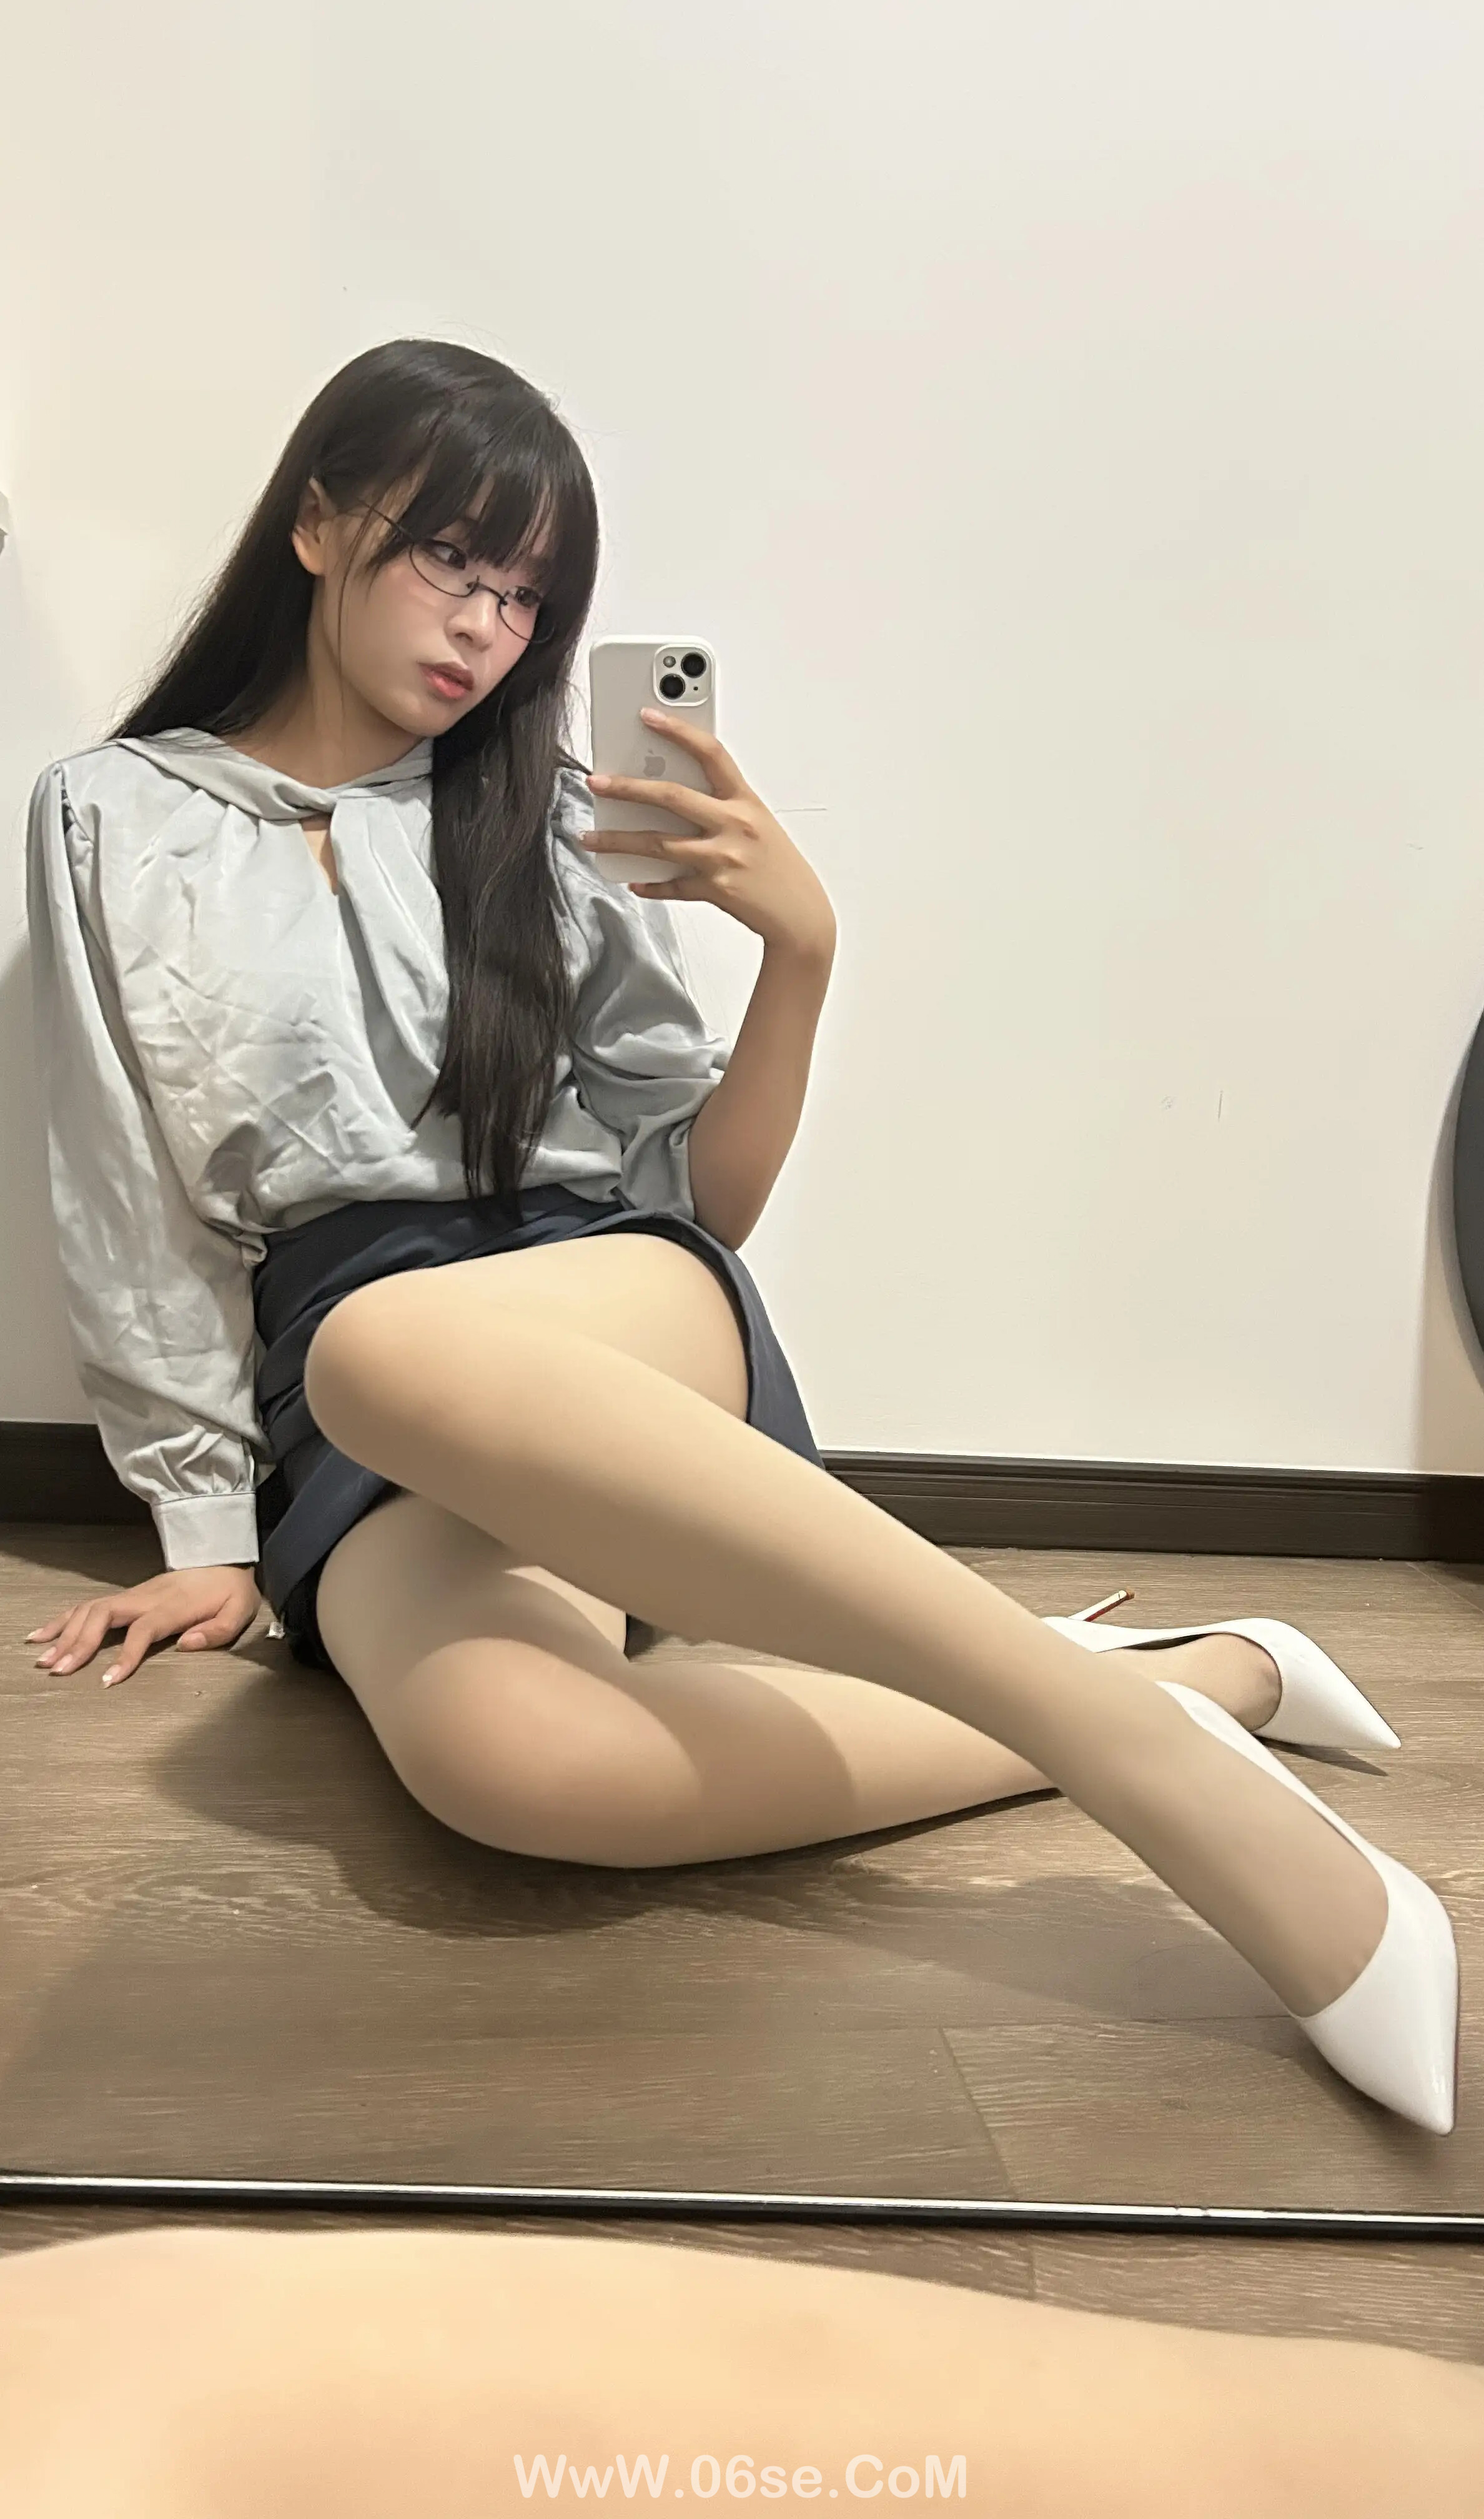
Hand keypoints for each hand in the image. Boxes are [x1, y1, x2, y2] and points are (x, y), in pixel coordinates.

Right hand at [26, 1565, 264, 1687]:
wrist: (223, 1558)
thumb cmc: (230, 1590)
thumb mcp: (239, 1611)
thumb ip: (216, 1631)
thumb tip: (186, 1644)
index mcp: (173, 1606)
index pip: (143, 1630)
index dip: (125, 1655)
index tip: (108, 1680)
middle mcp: (146, 1597)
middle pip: (104, 1615)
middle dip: (79, 1643)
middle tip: (59, 1670)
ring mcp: (133, 1594)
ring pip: (90, 1608)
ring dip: (65, 1632)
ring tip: (43, 1657)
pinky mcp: (126, 1596)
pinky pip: (89, 1605)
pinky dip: (64, 1619)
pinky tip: (45, 1633)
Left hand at [585, 708, 836, 958]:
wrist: (802, 914)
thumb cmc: (778, 865)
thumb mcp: (757, 823)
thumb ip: (721, 806)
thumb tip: (671, 795)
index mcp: (745, 801)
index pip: (710, 754)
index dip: (678, 731)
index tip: (648, 716)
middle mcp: (734, 825)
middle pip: (671, 797)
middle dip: (627, 787)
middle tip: (596, 782)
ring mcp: (723, 858)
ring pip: (658, 844)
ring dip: (618, 840)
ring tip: (590, 837)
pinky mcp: (715, 890)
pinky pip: (672, 886)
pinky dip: (649, 885)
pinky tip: (634, 881)